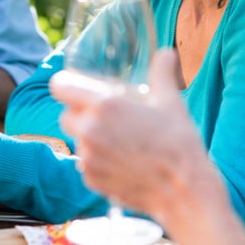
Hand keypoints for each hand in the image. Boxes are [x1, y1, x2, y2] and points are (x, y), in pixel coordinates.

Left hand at [50, 48, 201, 215]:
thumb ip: (162, 73)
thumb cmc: (179, 144)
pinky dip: (96, 161)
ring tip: (117, 141)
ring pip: (76, 140)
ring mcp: (88, 157)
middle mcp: (90, 130)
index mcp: (104, 105)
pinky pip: (84, 164)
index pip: (59, 87)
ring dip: (88, 138)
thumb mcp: (171, 102)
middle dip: (79, 114)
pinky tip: (119, 161)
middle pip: (65, 116)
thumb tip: (167, 53)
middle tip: (103, 117)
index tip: (74, 87)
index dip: (65, 85)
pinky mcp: (91, 179)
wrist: (185, 192)